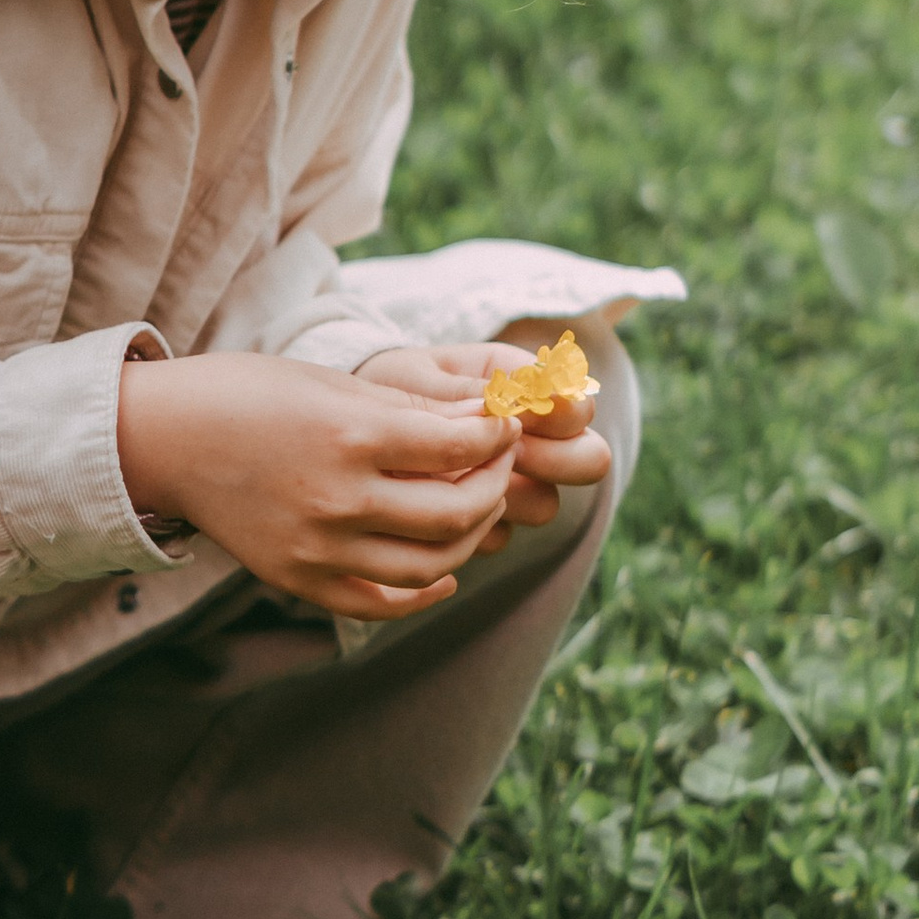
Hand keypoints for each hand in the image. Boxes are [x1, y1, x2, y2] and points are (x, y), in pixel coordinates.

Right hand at [116, 350, 521, 618]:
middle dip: (495, 484)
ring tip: (474, 510)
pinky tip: (445, 575)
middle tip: (497, 462)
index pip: (461, 448)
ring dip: (471, 539)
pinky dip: (422, 595)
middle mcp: (338, 498)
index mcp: (351, 436)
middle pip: (458, 513)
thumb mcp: (334, 383)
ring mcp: (317, 547)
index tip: (505, 425)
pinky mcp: (297, 578)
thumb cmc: (249, 394)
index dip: (498, 436)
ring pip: (430, 565)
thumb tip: (487, 421)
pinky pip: (378, 604)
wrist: (166, 438)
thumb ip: (411, 410)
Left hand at [354, 337, 612, 554]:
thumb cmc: (376, 393)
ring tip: (451, 477)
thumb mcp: (419, 382)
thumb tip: (553, 393)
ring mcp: (511, 483)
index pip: (577, 402)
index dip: (563, 412)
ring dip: (506, 495)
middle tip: (512, 453)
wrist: (330, 438)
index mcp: (519, 384)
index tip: (528, 413)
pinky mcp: (483, 523)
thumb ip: (479, 392)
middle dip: (557, 458)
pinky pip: (497, 535)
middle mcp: (528, 436)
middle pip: (588, 459)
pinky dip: (471, 527)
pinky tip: (431, 506)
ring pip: (543, 505)